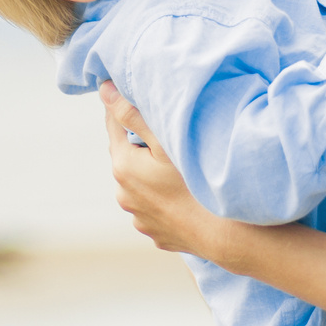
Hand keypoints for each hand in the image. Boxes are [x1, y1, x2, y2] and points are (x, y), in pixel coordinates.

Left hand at [101, 82, 225, 258]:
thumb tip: (104, 90)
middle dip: (140, 143)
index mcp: (123, 166)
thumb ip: (133, 114)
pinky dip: (162, 197)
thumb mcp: (165, 142)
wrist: (221, 235)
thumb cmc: (195, 183)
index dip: (123, 108)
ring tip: (176, 169)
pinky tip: (183, 195)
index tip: (135, 96)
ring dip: (150, 173)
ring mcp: (138, 217)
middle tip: (165, 134)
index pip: (113, 125)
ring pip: (139, 184)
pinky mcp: (153, 231)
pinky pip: (153, 206)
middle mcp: (123, 193)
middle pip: (126, 156)